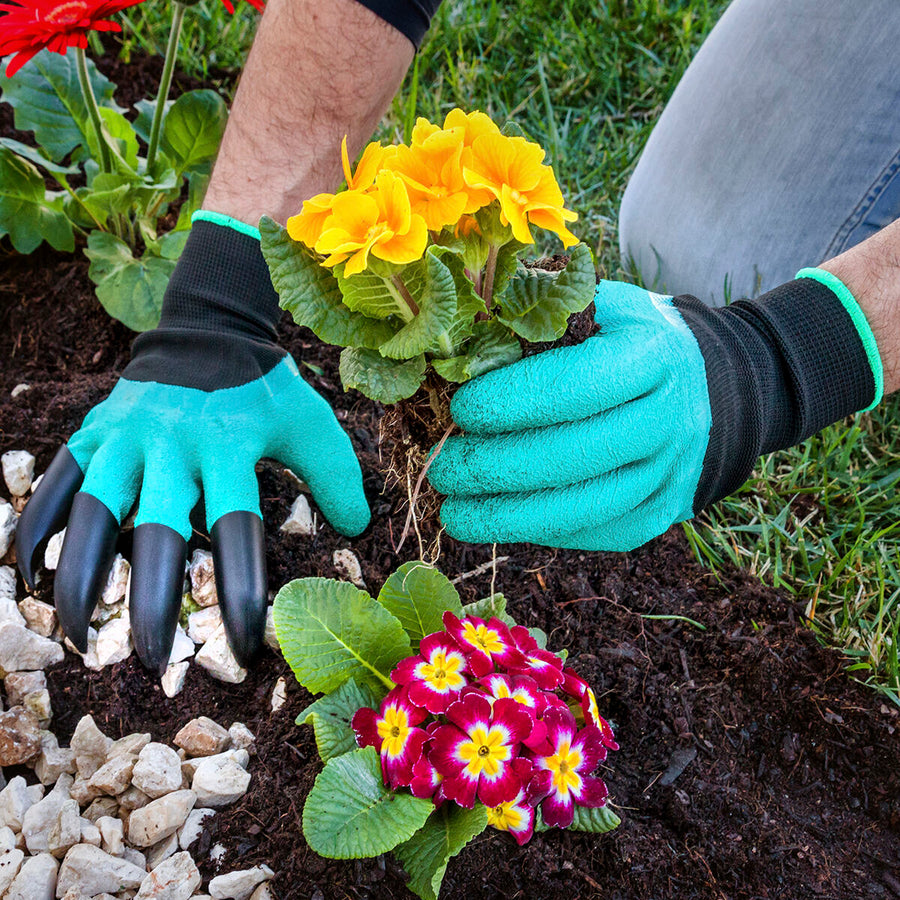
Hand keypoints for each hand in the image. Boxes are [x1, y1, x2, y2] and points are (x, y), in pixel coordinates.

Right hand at [16, 217, 369, 672]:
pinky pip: (57, 484)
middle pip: (157, 533)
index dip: (240, 592)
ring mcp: (125, 438)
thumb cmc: (266, 389)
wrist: (208, 329)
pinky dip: (38, 529)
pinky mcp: (93, 432)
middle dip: (153, 601)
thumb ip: (336, 474)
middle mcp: (171, 446)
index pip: (236, 531)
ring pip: (93, 513)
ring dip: (81, 576)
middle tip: (156, 658)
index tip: (246, 646)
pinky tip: (30, 578)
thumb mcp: (311, 424)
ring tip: (77, 634)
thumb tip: (358, 529)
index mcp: (228, 448)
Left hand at [428, 272, 880, 550]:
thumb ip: (541, 314)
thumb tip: (459, 342)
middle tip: (442, 468)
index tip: (459, 410)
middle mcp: (670, 419)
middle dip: (496, 467)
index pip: (575, 386)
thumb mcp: (597, 306)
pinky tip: (496, 522)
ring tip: (453, 512)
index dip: (511, 402)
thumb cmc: (626, 340)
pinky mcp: (660, 513)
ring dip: (508, 516)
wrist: (701, 386)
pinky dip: (539, 531)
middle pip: (575, 455)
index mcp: (653, 355)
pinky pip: (595, 532)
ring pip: (584, 508)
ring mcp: (670, 473)